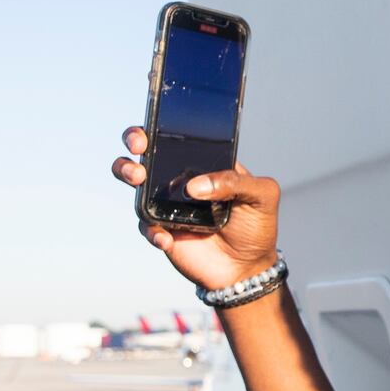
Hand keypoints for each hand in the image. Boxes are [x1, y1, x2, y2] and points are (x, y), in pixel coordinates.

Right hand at [111, 126, 280, 291]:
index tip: (155, 123)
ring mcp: (166, 203)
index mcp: (206, 162)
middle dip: (134, 139)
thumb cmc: (256, 225)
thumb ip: (237, 183)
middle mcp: (181, 178)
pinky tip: (166, 237)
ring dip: (127, 172)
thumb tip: (197, 185)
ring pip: (135, 181)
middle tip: (139, 147)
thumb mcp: (262, 196)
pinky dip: (152, 230)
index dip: (161, 123)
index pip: (180, 135)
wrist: (247, 267)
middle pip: (147, 149)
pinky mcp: (160, 229)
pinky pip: (145, 224)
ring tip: (138, 179)